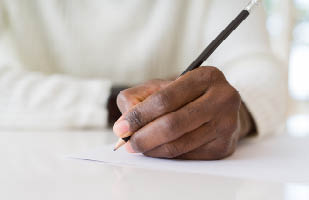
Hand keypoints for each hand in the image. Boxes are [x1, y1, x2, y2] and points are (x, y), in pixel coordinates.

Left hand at [113, 67, 253, 159]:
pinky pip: (188, 156)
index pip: (165, 99)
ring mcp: (227, 124)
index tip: (121, 129)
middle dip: (144, 138)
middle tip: (128, 144)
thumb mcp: (162, 86)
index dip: (139, 116)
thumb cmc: (187, 96)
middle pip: (173, 124)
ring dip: (153, 150)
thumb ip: (138, 98)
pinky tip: (159, 150)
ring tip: (140, 147)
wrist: (221, 108)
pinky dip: (168, 156)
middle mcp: (222, 98)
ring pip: (180, 144)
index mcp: (205, 77)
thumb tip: (123, 124)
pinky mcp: (225, 146)